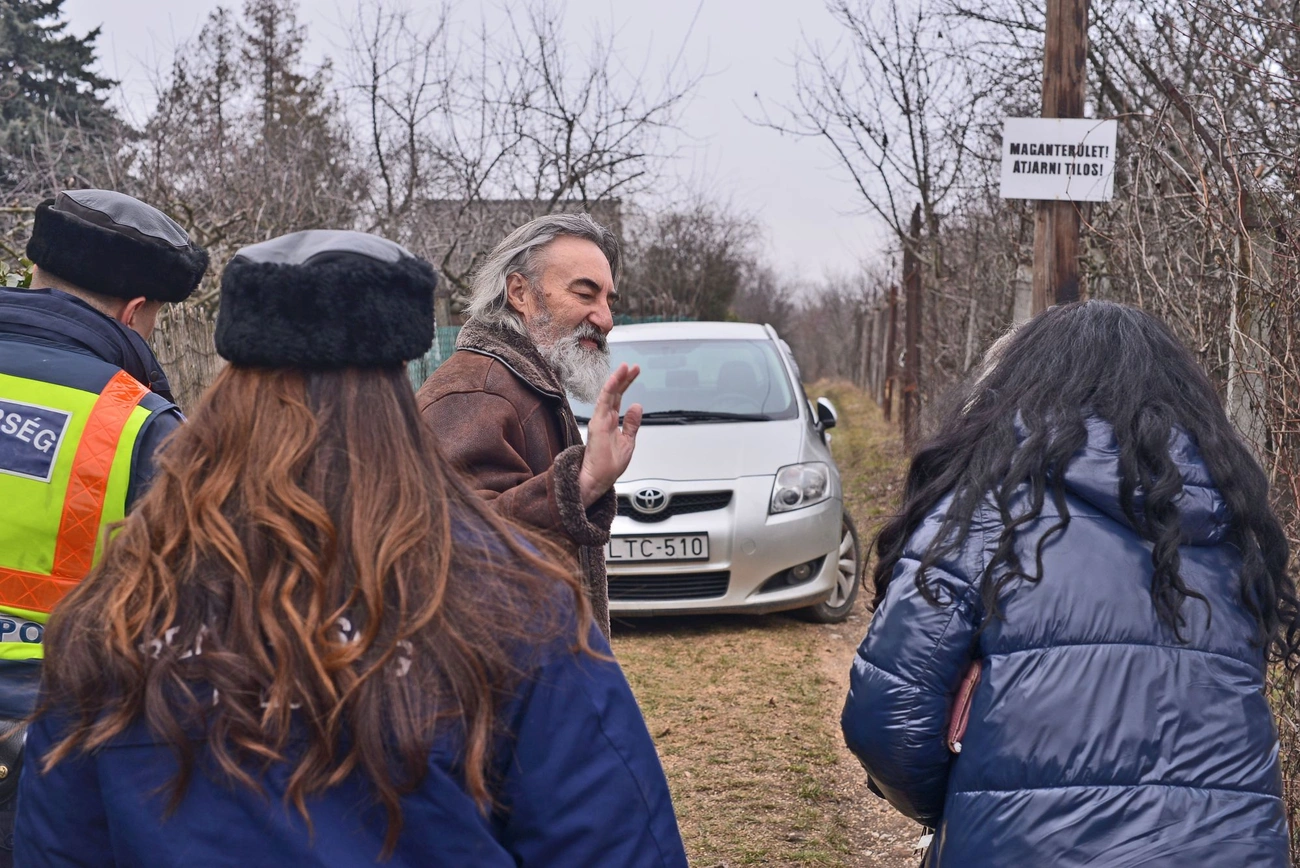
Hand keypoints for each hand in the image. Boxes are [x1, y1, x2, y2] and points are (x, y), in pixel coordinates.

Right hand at [578, 363, 642, 507]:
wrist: (598, 480)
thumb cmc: (608, 465)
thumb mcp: (628, 441)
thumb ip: (631, 423)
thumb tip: (637, 406)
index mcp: (611, 421)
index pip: (619, 398)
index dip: (626, 384)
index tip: (635, 371)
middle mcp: (604, 418)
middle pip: (614, 393)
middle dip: (624, 378)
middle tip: (633, 366)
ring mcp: (600, 420)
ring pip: (608, 395)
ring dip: (616, 380)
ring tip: (625, 367)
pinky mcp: (597, 424)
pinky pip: (603, 403)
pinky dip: (609, 390)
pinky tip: (615, 380)